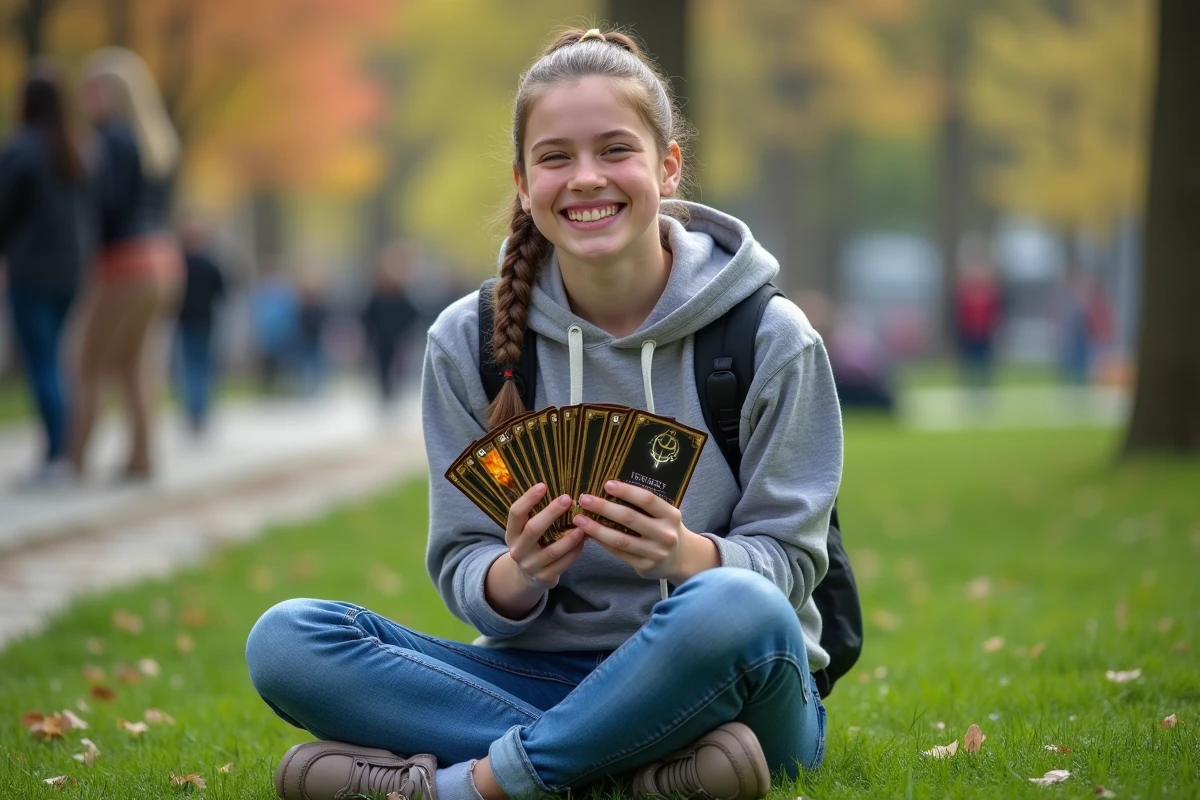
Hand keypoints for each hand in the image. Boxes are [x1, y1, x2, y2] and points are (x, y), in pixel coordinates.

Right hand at [504, 483, 585, 591]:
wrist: (527, 577)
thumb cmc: (531, 544)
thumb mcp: (525, 531)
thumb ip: (536, 515)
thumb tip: (561, 491)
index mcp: (511, 533)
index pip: (515, 513)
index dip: (528, 499)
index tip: (543, 485)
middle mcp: (518, 550)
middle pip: (534, 529)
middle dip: (551, 512)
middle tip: (568, 498)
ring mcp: (530, 566)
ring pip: (552, 550)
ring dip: (569, 537)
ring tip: (583, 524)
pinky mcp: (544, 578)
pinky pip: (563, 564)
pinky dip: (575, 551)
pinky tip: (584, 540)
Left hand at [574, 480, 717, 583]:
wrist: (681, 559)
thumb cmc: (666, 529)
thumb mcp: (664, 515)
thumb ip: (644, 505)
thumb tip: (610, 489)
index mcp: (670, 515)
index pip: (647, 500)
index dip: (626, 491)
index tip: (607, 484)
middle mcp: (665, 534)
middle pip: (630, 518)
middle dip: (604, 508)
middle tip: (584, 499)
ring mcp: (655, 553)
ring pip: (620, 540)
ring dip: (597, 529)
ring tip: (579, 520)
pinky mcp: (645, 567)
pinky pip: (619, 553)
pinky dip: (602, 543)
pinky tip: (589, 535)